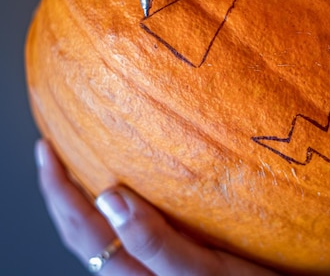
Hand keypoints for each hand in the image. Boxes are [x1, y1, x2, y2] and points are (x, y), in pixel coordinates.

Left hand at [35, 140, 278, 274]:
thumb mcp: (200, 271)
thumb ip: (155, 243)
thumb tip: (110, 197)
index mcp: (135, 275)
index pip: (82, 231)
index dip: (58, 192)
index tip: (46, 150)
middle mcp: (136, 270)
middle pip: (83, 233)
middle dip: (61, 192)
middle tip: (52, 149)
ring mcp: (151, 265)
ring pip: (103, 232)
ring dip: (84, 198)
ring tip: (81, 162)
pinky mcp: (170, 256)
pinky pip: (129, 230)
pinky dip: (116, 204)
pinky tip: (129, 186)